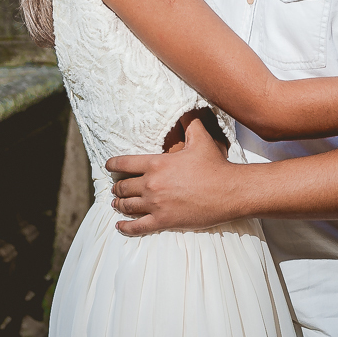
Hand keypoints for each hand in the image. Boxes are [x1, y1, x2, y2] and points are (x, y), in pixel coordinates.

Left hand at [107, 115, 242, 235]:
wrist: (229, 191)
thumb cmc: (215, 165)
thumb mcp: (200, 139)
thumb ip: (189, 123)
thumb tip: (187, 109)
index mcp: (156, 164)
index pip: (125, 164)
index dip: (113, 164)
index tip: (108, 166)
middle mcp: (152, 184)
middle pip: (123, 187)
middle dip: (117, 187)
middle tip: (115, 188)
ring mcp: (156, 205)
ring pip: (127, 206)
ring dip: (119, 204)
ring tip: (116, 204)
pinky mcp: (164, 221)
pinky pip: (137, 227)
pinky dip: (125, 227)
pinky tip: (119, 226)